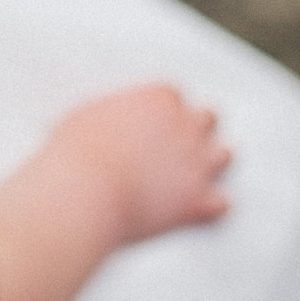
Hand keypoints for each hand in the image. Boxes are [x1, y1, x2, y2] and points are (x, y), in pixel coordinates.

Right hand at [45, 85, 230, 245]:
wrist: (85, 193)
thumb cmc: (77, 153)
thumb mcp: (87, 115)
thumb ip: (112, 114)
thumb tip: (109, 122)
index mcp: (158, 100)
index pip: (173, 94)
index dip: (164, 108)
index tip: (154, 118)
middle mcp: (185, 127)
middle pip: (206, 117)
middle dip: (196, 126)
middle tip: (181, 137)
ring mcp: (195, 165)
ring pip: (222, 156)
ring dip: (212, 161)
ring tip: (201, 168)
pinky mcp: (196, 202)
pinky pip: (220, 203)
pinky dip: (214, 205)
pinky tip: (208, 206)